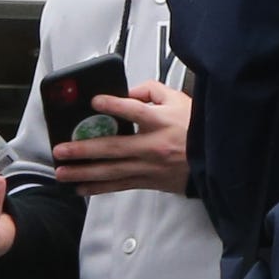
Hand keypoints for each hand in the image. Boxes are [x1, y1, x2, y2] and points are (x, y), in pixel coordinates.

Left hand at [56, 81, 192, 195]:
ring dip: (84, 172)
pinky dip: (100, 188)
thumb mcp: (179, 100)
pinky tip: (81, 188)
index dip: (114, 105)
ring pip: (112, 171)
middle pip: (114, 148)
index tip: (94, 101)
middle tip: (60, 149)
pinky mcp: (149, 181)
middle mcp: (154, 146)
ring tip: (63, 171)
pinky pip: (120, 185)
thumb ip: (151, 91)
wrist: (218, 159)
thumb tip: (125, 92)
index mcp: (162, 122)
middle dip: (84, 149)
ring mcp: (150, 167)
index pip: (135, 111)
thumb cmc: (197, 128)